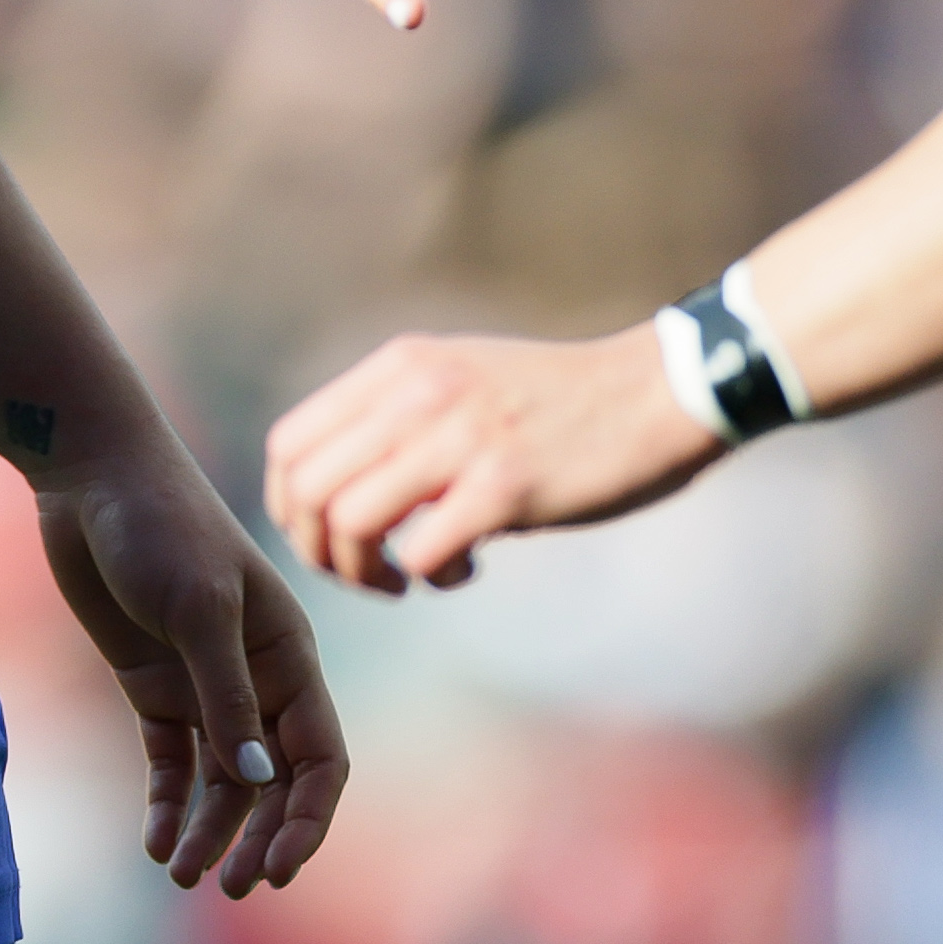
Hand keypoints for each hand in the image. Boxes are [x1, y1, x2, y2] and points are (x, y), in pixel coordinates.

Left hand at [36, 449, 347, 895]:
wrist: (93, 479)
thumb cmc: (163, 525)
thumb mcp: (200, 607)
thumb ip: (226, 695)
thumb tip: (256, 785)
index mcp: (289, 656)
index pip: (320, 756)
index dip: (308, 817)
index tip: (277, 870)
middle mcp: (255, 679)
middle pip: (274, 782)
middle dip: (259, 837)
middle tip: (229, 887)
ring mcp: (203, 685)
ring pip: (220, 782)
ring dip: (209, 831)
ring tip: (183, 876)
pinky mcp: (153, 686)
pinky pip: (171, 761)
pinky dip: (167, 804)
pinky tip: (156, 842)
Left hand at [265, 327, 718, 595]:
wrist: (654, 391)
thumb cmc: (557, 399)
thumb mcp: (459, 375)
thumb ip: (396, 413)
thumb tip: (336, 485)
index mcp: (400, 365)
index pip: (288, 444)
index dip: (290, 509)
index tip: (329, 539)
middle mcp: (418, 393)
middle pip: (307, 491)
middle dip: (320, 552)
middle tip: (366, 571)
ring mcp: (460, 437)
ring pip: (349, 522)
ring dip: (366, 573)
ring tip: (408, 576)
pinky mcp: (505, 484)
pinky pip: (422, 553)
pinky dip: (432, 577)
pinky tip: (466, 568)